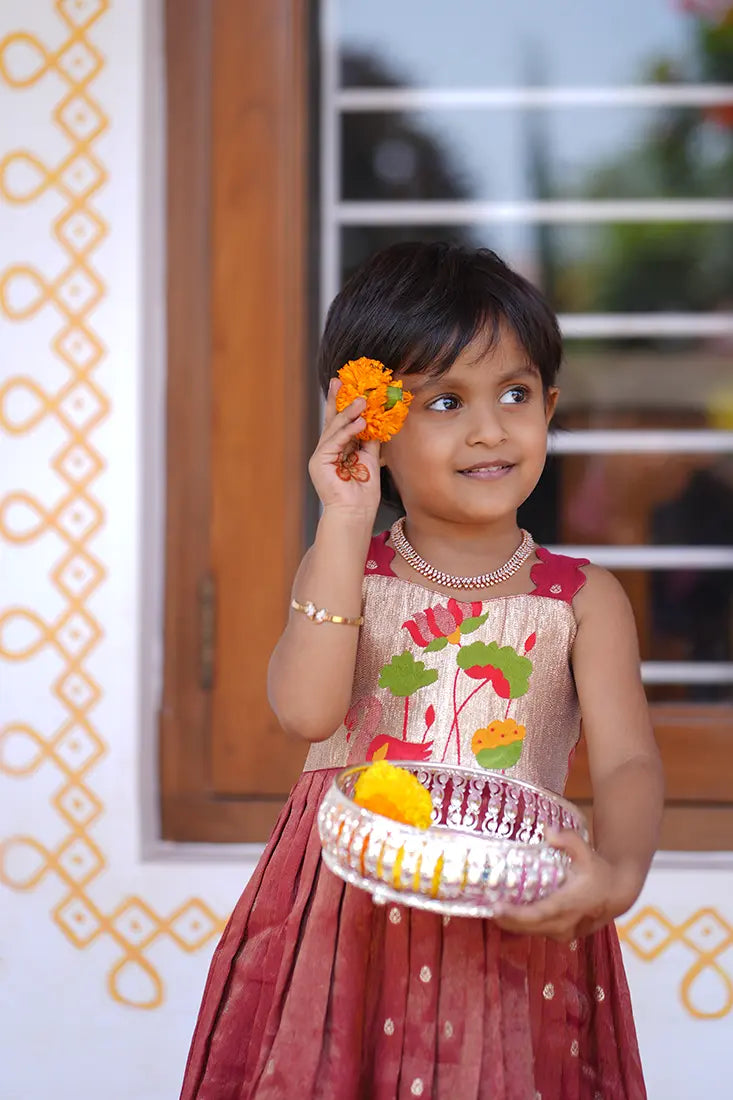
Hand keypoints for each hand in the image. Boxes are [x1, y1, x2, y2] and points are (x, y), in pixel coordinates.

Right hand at [308, 378, 380, 516]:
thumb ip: (370, 440)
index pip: (340, 423)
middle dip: (336, 400)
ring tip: (362, 401)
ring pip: (334, 429)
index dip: (343, 405)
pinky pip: (335, 441)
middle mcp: (326, 452)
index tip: (348, 386)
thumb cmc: (363, 494)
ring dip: (349, 414)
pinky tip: (360, 423)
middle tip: (341, 381)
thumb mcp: (371, 459)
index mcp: (337, 451)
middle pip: (332, 421)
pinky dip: (348, 431)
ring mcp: (321, 457)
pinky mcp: (319, 462)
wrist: (355, 514)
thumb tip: (377, 420)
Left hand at [492, 830, 633, 941]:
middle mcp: (566, 923)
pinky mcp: (562, 936)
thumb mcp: (586, 852)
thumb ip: (569, 839)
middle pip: (530, 927)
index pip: (540, 914)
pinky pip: (537, 932)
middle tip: (484, 907)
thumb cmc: (598, 872)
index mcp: (570, 904)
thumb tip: (547, 830)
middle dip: (506, 919)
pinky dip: (521, 924)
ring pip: (531, 931)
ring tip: (490, 909)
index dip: (517, 914)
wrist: (617, 894)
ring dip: (511, 923)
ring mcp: (564, 933)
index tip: (497, 908)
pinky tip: (506, 914)